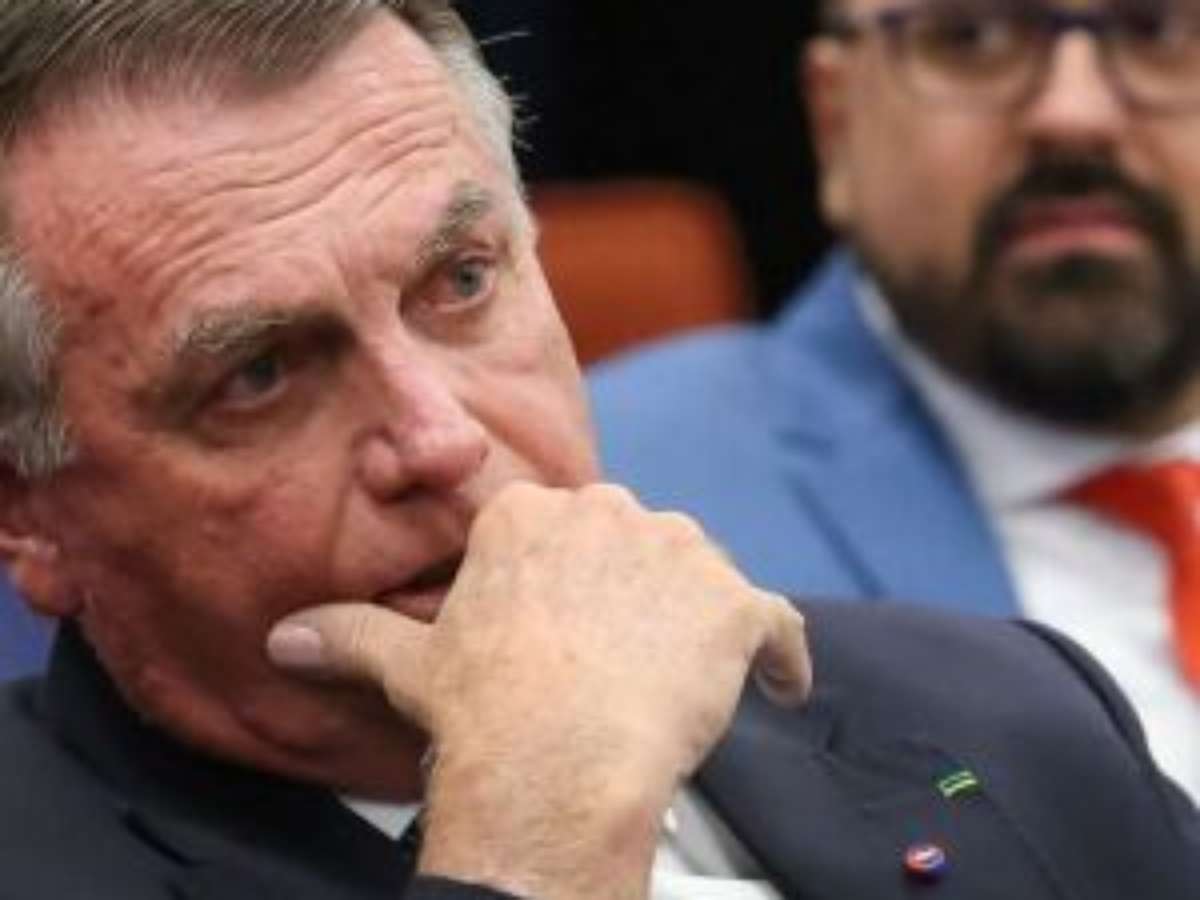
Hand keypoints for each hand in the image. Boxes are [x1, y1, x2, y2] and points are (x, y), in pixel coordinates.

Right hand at [268, 483, 809, 899]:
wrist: (553, 756)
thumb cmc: (483, 709)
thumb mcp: (409, 666)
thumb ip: (351, 634)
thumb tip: (283, 634)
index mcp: (532, 516)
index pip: (563, 529)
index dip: (570, 576)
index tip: (568, 618)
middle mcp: (610, 514)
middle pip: (635, 542)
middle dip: (632, 587)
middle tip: (622, 653)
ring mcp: (680, 555)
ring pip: (701, 573)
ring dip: (699, 615)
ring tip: (684, 673)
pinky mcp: (735, 607)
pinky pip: (776, 625)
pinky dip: (782, 655)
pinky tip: (781, 686)